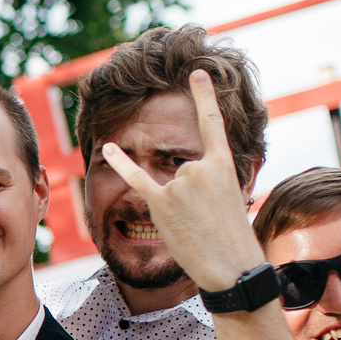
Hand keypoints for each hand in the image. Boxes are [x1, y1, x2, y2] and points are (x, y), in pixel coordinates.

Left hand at [95, 69, 267, 293]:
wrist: (231, 267)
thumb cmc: (233, 238)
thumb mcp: (233, 198)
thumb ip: (213, 179)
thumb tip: (189, 176)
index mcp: (224, 164)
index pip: (212, 123)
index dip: (205, 95)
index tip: (197, 72)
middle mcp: (200, 167)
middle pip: (182, 172)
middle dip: (189, 198)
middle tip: (206, 222)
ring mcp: (179, 183)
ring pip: (168, 187)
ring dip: (177, 209)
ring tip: (195, 228)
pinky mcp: (161, 202)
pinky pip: (136, 178)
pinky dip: (121, 163)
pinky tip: (108, 147)